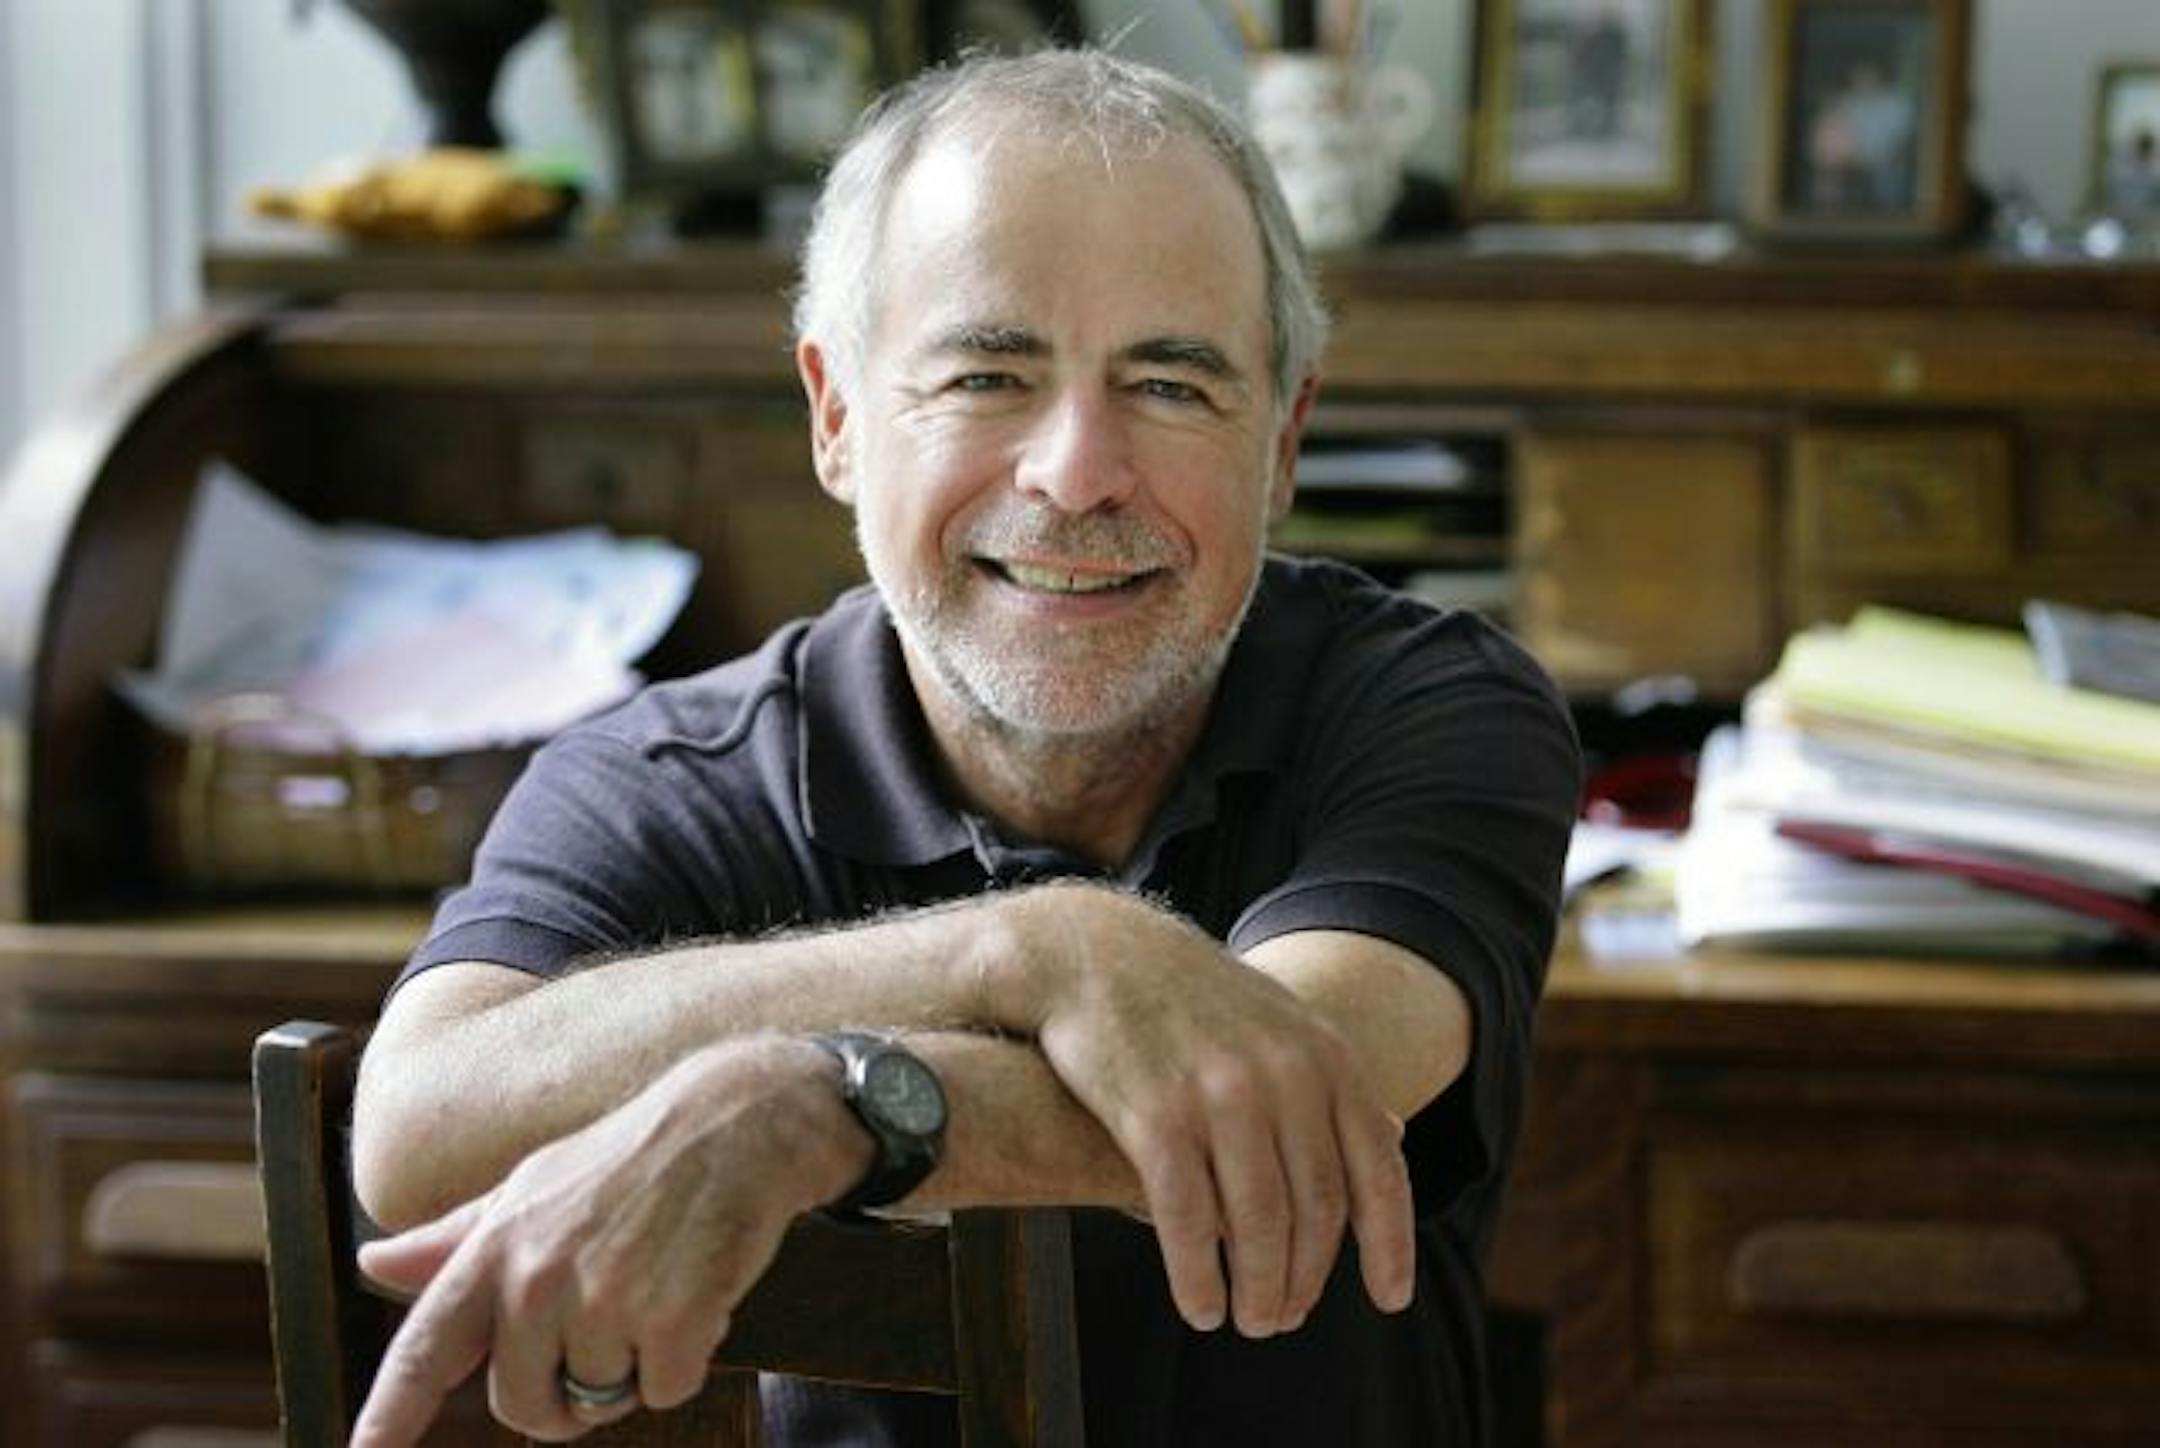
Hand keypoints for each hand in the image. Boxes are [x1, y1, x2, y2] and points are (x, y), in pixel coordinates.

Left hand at [349, 1037, 866, 1446]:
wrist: (737, 1118)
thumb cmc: (631, 1155)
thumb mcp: (533, 1185)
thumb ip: (455, 1238)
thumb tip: (374, 1263)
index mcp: (497, 1247)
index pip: (425, 1348)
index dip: (389, 1415)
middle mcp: (539, 1277)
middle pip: (523, 1405)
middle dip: (563, 1395)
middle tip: (606, 1333)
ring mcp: (606, 1299)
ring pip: (602, 1401)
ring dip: (635, 1366)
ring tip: (657, 1289)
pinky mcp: (673, 1319)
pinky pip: (666, 1392)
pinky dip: (688, 1359)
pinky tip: (697, 1296)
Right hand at [998, 887, 1414, 1338]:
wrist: (1090, 952)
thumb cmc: (1187, 1000)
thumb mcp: (1277, 1022)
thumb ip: (1331, 1082)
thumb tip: (1396, 1137)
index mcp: (1324, 1055)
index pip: (1377, 1170)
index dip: (1389, 1244)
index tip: (1389, 1298)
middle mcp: (1283, 1073)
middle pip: (1316, 1208)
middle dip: (1305, 1278)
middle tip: (1285, 1318)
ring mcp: (1219, 1092)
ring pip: (1257, 1224)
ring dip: (1257, 1289)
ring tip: (1249, 1321)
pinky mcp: (1154, 1115)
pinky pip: (1189, 1220)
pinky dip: (1198, 1277)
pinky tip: (1199, 1306)